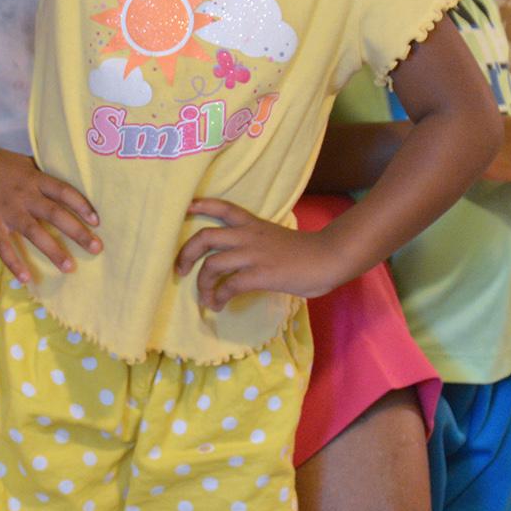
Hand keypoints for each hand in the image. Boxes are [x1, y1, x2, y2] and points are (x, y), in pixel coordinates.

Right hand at [0, 144, 99, 284]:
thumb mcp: (24, 163)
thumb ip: (42, 176)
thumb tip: (66, 188)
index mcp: (35, 178)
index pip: (64, 191)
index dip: (82, 205)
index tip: (97, 221)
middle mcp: (25, 194)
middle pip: (55, 214)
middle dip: (78, 232)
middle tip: (97, 248)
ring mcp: (7, 209)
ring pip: (34, 232)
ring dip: (53, 250)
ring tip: (69, 267)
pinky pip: (3, 245)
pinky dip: (14, 262)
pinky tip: (26, 278)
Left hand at [178, 199, 356, 305]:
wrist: (330, 257)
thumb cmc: (307, 251)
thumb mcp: (276, 238)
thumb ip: (257, 244)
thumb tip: (243, 264)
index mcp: (253, 224)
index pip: (224, 208)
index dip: (201, 206)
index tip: (185, 208)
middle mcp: (248, 236)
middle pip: (205, 237)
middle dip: (186, 253)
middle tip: (180, 269)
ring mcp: (253, 254)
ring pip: (212, 264)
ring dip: (202, 283)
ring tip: (204, 297)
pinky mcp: (260, 274)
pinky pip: (228, 285)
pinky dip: (218, 296)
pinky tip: (219, 304)